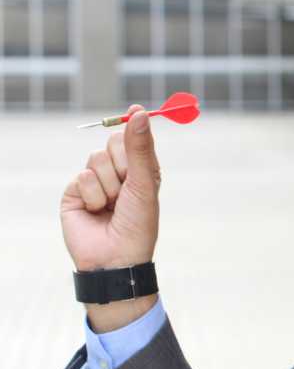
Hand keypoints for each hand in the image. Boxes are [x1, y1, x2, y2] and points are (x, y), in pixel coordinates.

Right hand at [60, 105, 161, 272]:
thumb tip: (138, 113)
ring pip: (96, 158)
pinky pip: (82, 177)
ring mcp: (95, 181)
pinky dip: (92, 195)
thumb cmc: (138, 223)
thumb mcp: (144, 183)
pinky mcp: (75, 192)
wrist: (116, 257)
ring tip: (112, 205)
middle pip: (114, 142)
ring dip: (108, 184)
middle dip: (122, 163)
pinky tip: (96, 211)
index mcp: (141, 170)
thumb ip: (139, 148)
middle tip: (127, 187)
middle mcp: (119, 173)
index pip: (136, 138)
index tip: (135, 111)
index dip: (136, 125)